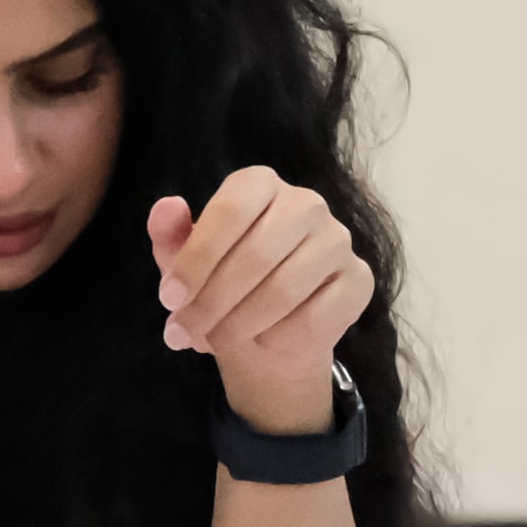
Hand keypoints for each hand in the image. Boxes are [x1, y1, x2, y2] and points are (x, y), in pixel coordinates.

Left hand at [151, 167, 374, 438]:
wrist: (267, 333)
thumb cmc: (222, 284)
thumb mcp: (184, 262)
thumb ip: (170, 235)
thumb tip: (167, 206)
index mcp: (260, 184)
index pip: (230, 212)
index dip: (196, 259)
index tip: (169, 298)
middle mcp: (306, 203)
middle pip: (257, 254)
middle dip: (212, 301)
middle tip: (183, 332)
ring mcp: (338, 240)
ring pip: (284, 290)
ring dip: (239, 325)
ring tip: (214, 342)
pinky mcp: (359, 280)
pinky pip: (314, 319)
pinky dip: (278, 338)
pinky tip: (262, 341)